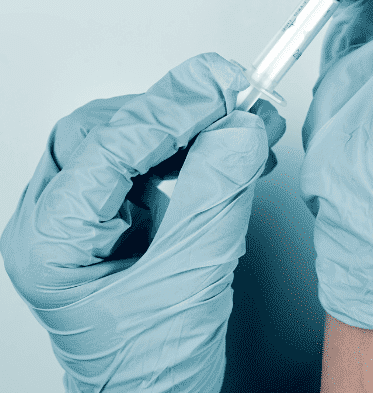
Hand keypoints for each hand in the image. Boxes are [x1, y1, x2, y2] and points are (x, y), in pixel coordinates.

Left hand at [1, 53, 284, 392]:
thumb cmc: (154, 367)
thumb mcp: (192, 275)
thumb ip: (214, 194)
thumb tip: (237, 126)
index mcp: (51, 242)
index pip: (108, 145)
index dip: (173, 109)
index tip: (226, 88)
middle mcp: (55, 223)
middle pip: (105, 130)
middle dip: (175, 109)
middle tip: (233, 95)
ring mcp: (81, 217)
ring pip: (125, 137)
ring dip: (187, 124)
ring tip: (241, 121)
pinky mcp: (114, 215)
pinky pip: (146, 158)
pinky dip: (190, 145)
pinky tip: (226, 148)